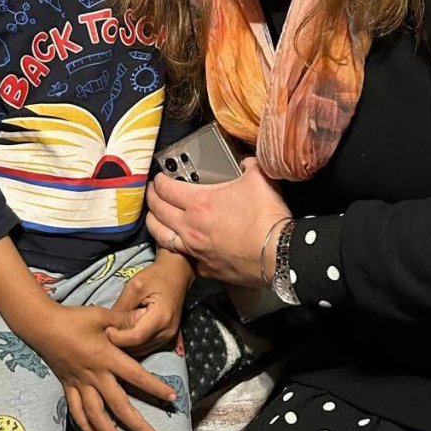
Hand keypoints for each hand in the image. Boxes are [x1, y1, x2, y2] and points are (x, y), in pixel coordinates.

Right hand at [32, 303, 177, 430]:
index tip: (172, 398)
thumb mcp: (102, 314)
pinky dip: (85, 425)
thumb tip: (145, 316)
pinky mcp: (68, 385)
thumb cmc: (73, 318)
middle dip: (137, 424)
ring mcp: (80, 383)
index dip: (155, 388)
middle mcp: (94, 375)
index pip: (137, 376)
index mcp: (106, 357)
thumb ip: (125, 319)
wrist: (41, 325)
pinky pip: (76, 410)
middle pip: (118, 405)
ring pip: (96, 414)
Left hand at [106, 251, 193, 356]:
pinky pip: (146, 347)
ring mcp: (168, 336)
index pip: (135, 337)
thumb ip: (122, 306)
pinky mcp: (167, 338)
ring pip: (141, 351)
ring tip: (115, 332)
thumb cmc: (156, 276)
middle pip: (138, 347)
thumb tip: (108, 323)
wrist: (177, 274)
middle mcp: (167, 331)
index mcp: (161, 317)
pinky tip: (125, 333)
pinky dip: (134, 344)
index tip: (106, 328)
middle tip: (107, 331)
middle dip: (120, 343)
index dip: (118, 337)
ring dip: (126, 345)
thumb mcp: (135, 286)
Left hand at [146, 158, 290, 287]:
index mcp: (200, 203)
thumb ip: (248, 165)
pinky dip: (177, 249)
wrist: (279, 253)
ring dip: (154, 224)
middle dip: (152, 199)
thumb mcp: (259, 178)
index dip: (159, 181)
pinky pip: (183, 258)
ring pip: (162, 236)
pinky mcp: (206, 268)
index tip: (159, 178)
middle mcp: (191, 227)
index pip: (166, 189)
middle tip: (152, 193)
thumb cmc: (267, 218)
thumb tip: (246, 162)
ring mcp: (196, 250)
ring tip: (154, 218)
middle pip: (158, 211)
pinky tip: (180, 246)